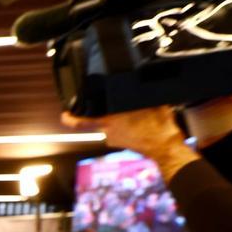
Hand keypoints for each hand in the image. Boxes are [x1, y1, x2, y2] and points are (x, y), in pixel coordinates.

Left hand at [62, 107, 198, 180]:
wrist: (167, 147)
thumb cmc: (158, 126)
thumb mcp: (150, 103)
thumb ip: (139, 95)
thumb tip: (138, 84)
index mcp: (110, 122)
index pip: (81, 122)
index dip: (70, 119)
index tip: (64, 114)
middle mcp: (108, 132)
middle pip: (100, 119)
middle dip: (108, 111)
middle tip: (124, 106)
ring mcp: (114, 140)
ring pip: (111, 124)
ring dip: (120, 119)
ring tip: (139, 115)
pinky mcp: (121, 144)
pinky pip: (119, 131)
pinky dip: (126, 126)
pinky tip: (140, 122)